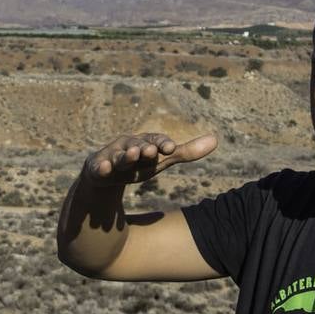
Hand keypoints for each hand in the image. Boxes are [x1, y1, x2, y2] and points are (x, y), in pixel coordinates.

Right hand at [82, 132, 216, 187]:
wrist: (105, 173)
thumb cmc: (137, 164)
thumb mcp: (161, 160)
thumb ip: (186, 152)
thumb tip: (216, 140)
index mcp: (145, 142)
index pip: (156, 141)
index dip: (162, 143)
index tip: (171, 148)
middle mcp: (128, 146)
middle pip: (137, 145)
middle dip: (144, 147)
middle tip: (151, 150)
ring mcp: (112, 156)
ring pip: (120, 156)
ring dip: (126, 156)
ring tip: (132, 155)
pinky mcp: (98, 168)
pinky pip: (99, 167)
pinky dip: (102, 167)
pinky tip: (105, 169)